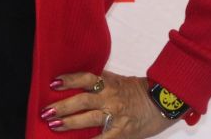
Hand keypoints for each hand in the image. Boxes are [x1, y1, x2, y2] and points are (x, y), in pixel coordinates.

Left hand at [40, 70, 175, 137]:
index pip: (86, 78)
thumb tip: (78, 79)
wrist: (164, 102)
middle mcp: (111, 97)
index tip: (53, 83)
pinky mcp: (122, 131)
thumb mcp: (119, 80)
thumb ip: (100, 79)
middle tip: (46, 111)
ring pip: (89, 118)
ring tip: (55, 125)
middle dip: (63, 106)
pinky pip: (103, 138)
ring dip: (70, 122)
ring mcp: (116, 115)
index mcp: (109, 83)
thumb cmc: (140, 91)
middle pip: (83, 100)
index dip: (69, 80)